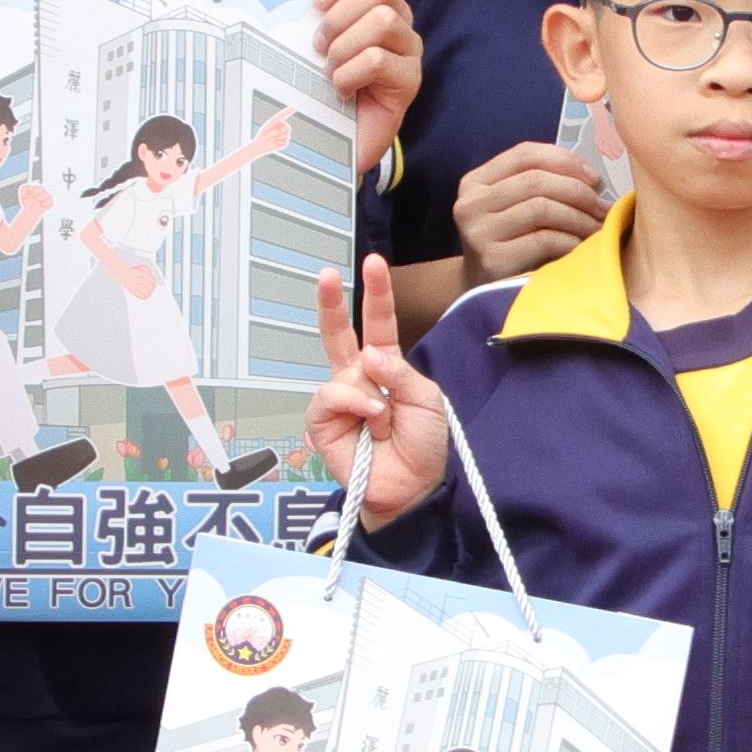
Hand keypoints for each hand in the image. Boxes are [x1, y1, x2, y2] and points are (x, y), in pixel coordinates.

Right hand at [305, 255, 455, 524]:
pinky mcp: (323, 421)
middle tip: (325, 274)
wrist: (412, 487)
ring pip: (343, 371)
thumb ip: (400, 373)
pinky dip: (354, 403)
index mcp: (386, 367)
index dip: (376, 294)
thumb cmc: (423, 446)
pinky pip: (331, 396)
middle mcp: (359, 378)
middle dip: (332, 303)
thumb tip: (367, 356)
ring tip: (383, 418)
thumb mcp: (427, 400)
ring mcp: (340, 399)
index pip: (379, 323)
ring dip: (368, 390)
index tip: (374, 263)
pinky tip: (369, 418)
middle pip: (340, 334)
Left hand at [308, 0, 422, 144]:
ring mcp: (408, 49)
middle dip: (340, 12)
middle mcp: (397, 17)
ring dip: (344, 45)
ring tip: (329, 68)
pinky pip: (379, 60)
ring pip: (383, 20)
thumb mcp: (306, 23)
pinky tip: (341, 89)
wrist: (319, 137)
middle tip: (318, 41)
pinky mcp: (409, 81)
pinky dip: (349, 74)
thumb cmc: (313, 78)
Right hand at [449, 137, 605, 281]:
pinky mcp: (492, 260)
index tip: (594, 179)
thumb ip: (540, 187)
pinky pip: (543, 239)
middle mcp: (470, 204)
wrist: (483, 296)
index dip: (565, 160)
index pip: (525, 154)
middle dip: (578, 191)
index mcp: (475, 182)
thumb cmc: (511, 248)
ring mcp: (478, 233)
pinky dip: (571, 240)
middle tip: (603, 208)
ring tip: (598, 229)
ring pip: (541, 208)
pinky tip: (583, 248)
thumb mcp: (515, 210)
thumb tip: (593, 181)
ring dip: (579, 217)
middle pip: (536, 180)